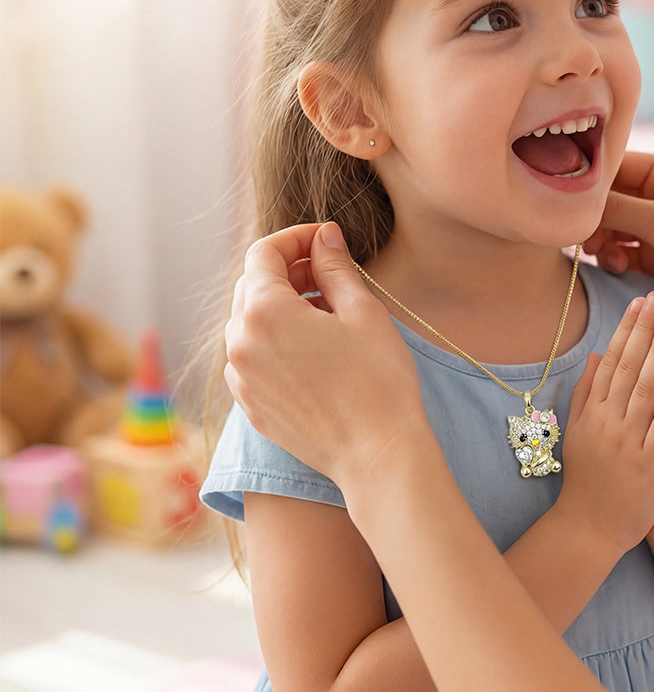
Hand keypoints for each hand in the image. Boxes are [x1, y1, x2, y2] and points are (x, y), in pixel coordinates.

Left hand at [224, 222, 425, 492]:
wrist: (375, 454)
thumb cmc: (377, 379)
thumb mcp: (362, 311)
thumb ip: (335, 267)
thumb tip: (324, 237)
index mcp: (263, 311)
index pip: (265, 253)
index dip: (296, 237)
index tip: (326, 239)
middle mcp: (239, 342)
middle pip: (253, 285)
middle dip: (290, 270)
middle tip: (331, 274)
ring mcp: (241, 377)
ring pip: (251, 322)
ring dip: (283, 306)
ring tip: (329, 315)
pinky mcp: (251, 405)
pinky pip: (254, 356)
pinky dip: (277, 340)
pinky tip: (316, 350)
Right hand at [555, 291, 653, 554]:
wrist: (589, 529)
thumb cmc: (587, 479)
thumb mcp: (579, 430)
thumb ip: (586, 391)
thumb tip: (597, 354)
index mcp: (594, 410)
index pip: (613, 361)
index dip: (627, 330)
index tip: (640, 301)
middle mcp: (608, 420)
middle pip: (629, 366)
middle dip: (644, 329)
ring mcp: (628, 441)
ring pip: (645, 389)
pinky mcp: (649, 463)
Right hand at [582, 151, 653, 341]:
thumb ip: (617, 208)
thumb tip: (572, 197)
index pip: (619, 165)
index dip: (592, 180)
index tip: (567, 197)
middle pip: (611, 198)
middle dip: (595, 216)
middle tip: (582, 234)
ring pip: (612, 227)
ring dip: (602, 240)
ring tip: (601, 252)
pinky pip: (621, 251)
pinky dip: (614, 258)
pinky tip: (618, 266)